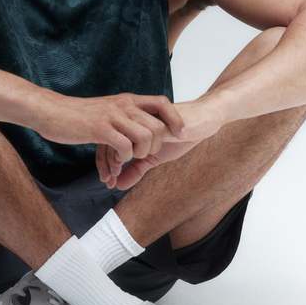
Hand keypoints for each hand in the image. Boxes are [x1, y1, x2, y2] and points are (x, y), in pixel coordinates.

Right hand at [33, 91, 186, 181]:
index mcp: (127, 100)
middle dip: (157, 146)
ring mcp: (112, 116)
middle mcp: (123, 105)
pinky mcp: (100, 129)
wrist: (52, 112)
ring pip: (145, 137)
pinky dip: (124, 158)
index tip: (178, 134)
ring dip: (141, 154)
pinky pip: (125, 147)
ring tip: (129, 158)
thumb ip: (124, 115)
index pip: (162, 103)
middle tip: (144, 155)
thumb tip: (140, 125)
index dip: (175, 119)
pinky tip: (115, 161)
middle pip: (158, 126)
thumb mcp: (107, 110)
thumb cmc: (78, 115)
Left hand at [100, 94, 226, 190]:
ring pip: (123, 137)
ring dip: (122, 156)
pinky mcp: (157, 120)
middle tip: (110, 181)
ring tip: (126, 167)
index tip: (107, 181)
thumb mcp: (153, 157)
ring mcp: (143, 119)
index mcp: (129, 127)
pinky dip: (140, 150)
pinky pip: (142, 135)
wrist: (202, 121)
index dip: (104, 164)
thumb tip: (117, 185)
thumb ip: (135, 169)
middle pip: (109, 139)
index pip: (106, 143)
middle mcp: (132, 120)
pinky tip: (142, 158)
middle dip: (108, 164)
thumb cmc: (177, 137)